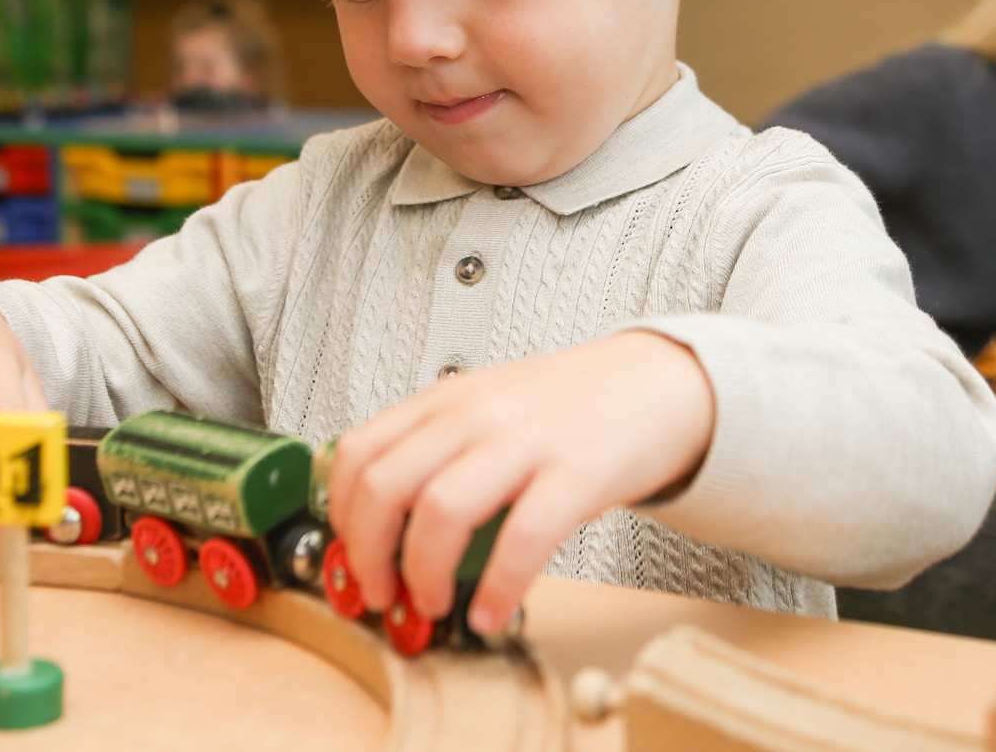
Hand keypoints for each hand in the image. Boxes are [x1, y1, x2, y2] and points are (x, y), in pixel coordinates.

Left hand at [323, 331, 714, 637]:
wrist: (654, 384)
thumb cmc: (566, 410)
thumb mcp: (487, 411)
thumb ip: (438, 454)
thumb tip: (383, 532)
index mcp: (445, 401)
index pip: (358, 452)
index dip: (340, 516)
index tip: (349, 558)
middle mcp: (475, 414)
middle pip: (383, 485)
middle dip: (368, 555)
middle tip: (382, 594)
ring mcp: (525, 441)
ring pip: (440, 510)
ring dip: (423, 574)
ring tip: (434, 603)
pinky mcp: (578, 473)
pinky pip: (523, 538)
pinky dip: (498, 587)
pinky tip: (491, 612)